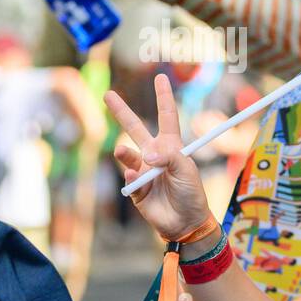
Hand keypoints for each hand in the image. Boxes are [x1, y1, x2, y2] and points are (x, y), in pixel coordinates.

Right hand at [105, 73, 213, 240]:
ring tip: (123, 151)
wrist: (185, 223)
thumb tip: (143, 153)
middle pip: (135, 128)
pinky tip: (139, 183)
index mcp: (172, 147)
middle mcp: (156, 155)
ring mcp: (143, 170)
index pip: (167, 116)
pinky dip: (132, 178)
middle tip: (108, 94)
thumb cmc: (192, 194)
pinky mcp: (134, 188)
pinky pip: (128, 177)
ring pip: (126, 154)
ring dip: (125, 152)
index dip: (163, 98)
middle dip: (121, 112)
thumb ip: (168, 157)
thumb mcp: (187, 170)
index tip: (160, 77)